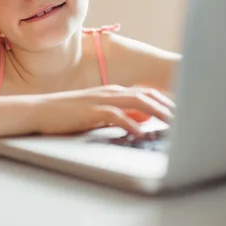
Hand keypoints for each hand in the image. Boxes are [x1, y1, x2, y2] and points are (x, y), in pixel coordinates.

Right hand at [29, 85, 174, 136]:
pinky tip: (141, 133)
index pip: (147, 93)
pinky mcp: (91, 110)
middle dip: (168, 107)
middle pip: (147, 96)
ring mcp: (101, 99)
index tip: (181, 113)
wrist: (40, 110)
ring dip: (157, 113)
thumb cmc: (68, 114)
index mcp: (114, 91)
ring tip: (172, 124)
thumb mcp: (98, 113)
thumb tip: (141, 122)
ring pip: (137, 102)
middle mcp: (111, 92)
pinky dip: (131, 124)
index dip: (166, 102)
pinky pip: (116, 116)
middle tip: (185, 119)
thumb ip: (119, 115)